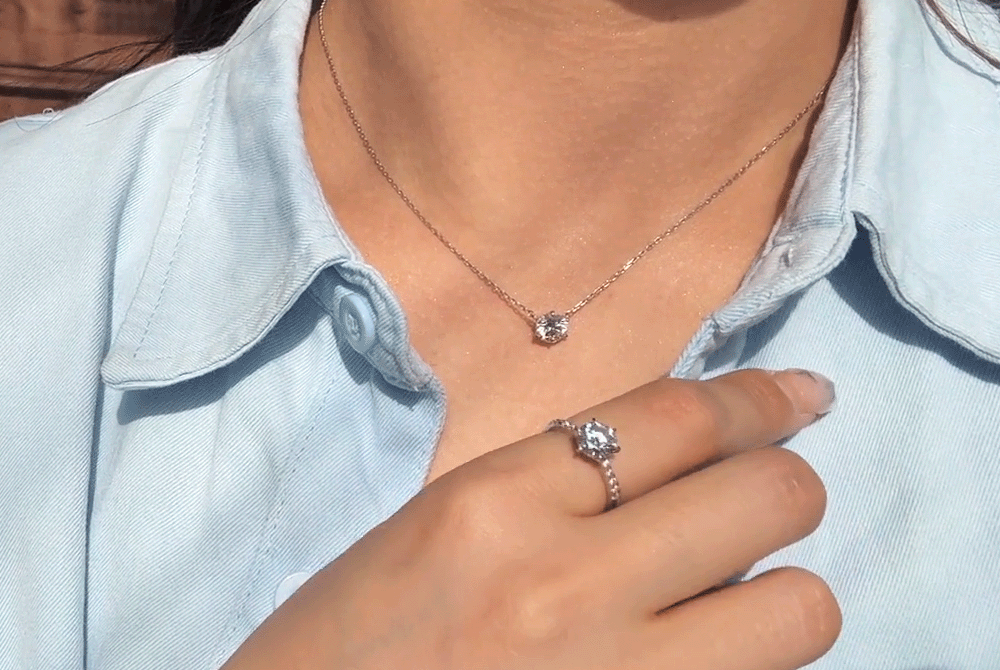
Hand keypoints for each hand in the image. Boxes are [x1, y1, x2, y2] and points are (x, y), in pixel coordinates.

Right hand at [223, 368, 839, 669]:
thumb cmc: (351, 642)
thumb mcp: (442, 526)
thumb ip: (557, 484)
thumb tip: (681, 457)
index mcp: (497, 501)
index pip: (678, 418)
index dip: (762, 399)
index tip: (806, 398)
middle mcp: (563, 581)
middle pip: (765, 498)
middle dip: (787, 488)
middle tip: (765, 504)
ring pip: (795, 611)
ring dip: (780, 596)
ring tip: (734, 603)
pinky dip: (743, 666)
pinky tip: (704, 655)